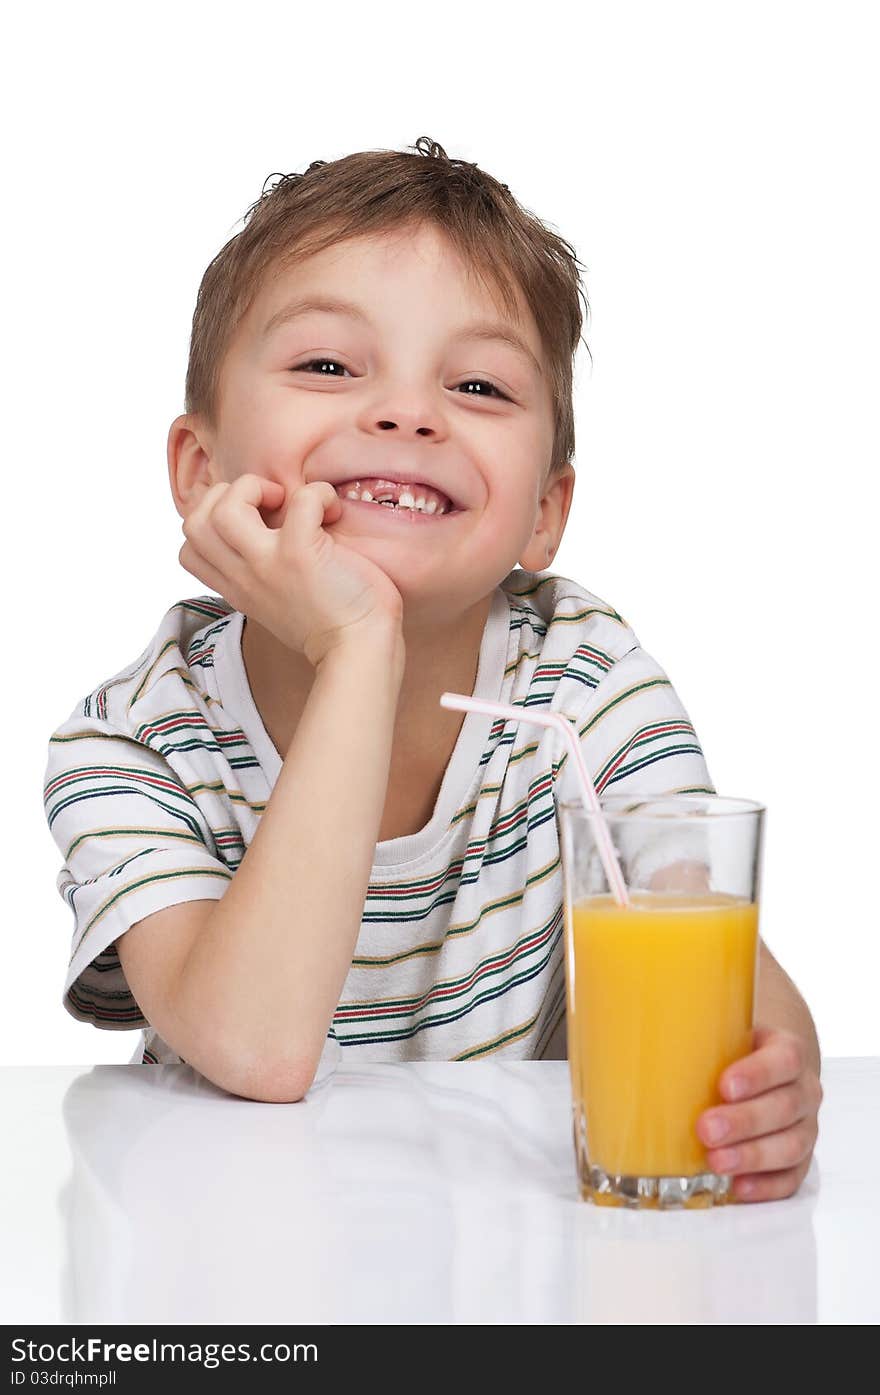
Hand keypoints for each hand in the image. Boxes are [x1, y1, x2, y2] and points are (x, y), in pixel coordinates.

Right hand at [179, 475, 404, 666]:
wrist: (360, 651)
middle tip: (268, 506)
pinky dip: (318, 494)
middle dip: (226, 495)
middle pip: (192, 522)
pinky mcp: (301, 554)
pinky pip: (299, 500)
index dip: (211, 518)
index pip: (188, 548)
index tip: (250, 521)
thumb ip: (261, 573)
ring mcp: (268, 565)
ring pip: (224, 508)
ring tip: (287, 503)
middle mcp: (244, 576)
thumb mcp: (277, 602)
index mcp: (237, 587)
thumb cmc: (332, 623)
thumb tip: (270, 527)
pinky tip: (332, 510)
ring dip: (256, 488)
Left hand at [696, 1026, 822, 1201]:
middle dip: (744, 1121)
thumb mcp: (719, 1037)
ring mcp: (805, 1127)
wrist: (765, 1075)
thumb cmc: (733, 1056)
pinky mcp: (799, 1161)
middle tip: (706, 1129)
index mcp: (787, 1052)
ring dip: (752, 1156)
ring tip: (716, 1162)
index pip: (784, 1059)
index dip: (758, 1074)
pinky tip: (739, 1187)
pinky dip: (767, 1186)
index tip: (724, 1086)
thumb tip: (629, 1041)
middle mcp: (803, 1089)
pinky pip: (792, 1178)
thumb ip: (687, 1038)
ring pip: (791, 1145)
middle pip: (785, 1106)